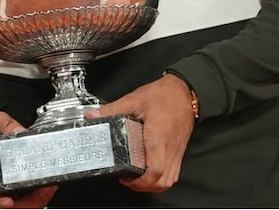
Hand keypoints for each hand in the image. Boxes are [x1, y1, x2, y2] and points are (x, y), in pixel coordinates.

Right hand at [0, 112, 57, 208]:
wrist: (3, 137)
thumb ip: (5, 123)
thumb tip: (18, 130)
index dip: (0, 201)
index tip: (9, 201)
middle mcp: (3, 187)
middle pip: (16, 204)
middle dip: (32, 199)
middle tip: (44, 188)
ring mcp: (16, 191)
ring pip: (30, 204)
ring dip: (42, 198)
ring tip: (50, 186)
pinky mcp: (28, 191)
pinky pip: (37, 200)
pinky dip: (45, 196)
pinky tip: (51, 185)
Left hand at [87, 74, 193, 193]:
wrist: (184, 91)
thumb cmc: (164, 96)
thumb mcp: (134, 100)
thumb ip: (112, 109)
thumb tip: (93, 116)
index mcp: (157, 137)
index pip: (154, 170)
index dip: (140, 182)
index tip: (125, 178)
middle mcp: (169, 148)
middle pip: (162, 182)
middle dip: (144, 187)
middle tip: (128, 180)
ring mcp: (176, 151)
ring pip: (170, 180)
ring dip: (154, 185)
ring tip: (138, 178)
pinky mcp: (179, 150)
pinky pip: (174, 172)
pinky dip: (163, 178)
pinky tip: (151, 171)